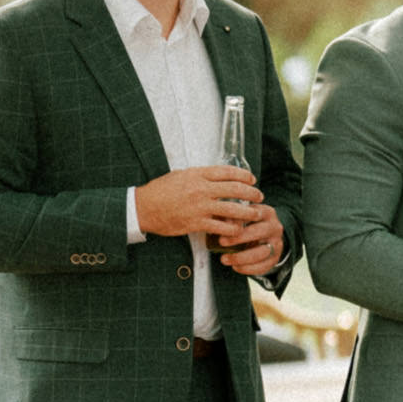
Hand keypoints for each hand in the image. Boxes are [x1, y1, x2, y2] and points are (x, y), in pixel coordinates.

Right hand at [135, 166, 264, 239]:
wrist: (143, 207)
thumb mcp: (179, 175)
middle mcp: (201, 189)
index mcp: (197, 174)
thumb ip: (198, 176)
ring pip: (232, 209)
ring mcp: (200, 207)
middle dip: (251, 193)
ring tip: (256, 213)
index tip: (251, 179)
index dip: (243, 175)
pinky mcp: (196, 223)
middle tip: (259, 196)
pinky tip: (238, 230)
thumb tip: (216, 176)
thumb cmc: (160, 191)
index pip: (227, 172)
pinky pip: (220, 226)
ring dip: (247, 212)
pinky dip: (232, 229)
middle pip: (235, 189)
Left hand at [219, 208, 284, 276]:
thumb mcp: (241, 217)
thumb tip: (219, 222)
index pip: (254, 214)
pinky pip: (264, 266)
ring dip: (241, 257)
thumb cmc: (248, 224)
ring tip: (224, 259)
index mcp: (266, 213)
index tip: (222, 225)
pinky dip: (248, 269)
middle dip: (239, 238)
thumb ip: (231, 217)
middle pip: (259, 232)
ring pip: (262, 252)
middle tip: (221, 242)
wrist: (265, 238)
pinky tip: (235, 267)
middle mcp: (275, 227)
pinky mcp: (275, 259)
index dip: (238, 220)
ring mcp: (277, 244)